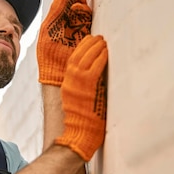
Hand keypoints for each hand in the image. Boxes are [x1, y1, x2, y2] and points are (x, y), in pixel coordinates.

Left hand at [37, 0, 92, 85]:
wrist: (57, 73)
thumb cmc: (48, 55)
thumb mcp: (47, 30)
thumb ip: (55, 12)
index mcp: (56, 19)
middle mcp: (68, 21)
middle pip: (75, 0)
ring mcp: (78, 28)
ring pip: (82, 8)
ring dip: (79, 0)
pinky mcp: (87, 34)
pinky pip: (89, 18)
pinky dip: (84, 10)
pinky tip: (77, 8)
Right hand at [54, 35, 107, 160]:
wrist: (78, 137)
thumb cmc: (83, 124)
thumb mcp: (80, 101)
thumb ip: (85, 88)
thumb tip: (98, 78)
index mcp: (67, 85)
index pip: (72, 61)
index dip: (81, 49)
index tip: (89, 40)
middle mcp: (70, 83)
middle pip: (77, 56)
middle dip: (87, 44)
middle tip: (98, 36)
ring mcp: (77, 86)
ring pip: (85, 59)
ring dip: (94, 47)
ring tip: (103, 40)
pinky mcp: (88, 89)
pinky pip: (94, 68)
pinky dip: (100, 57)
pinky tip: (106, 51)